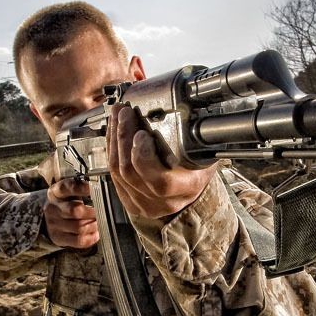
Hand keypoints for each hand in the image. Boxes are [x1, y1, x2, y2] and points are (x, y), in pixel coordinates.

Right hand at [44, 178, 99, 248]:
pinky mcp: (58, 238)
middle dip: (93, 212)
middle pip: (75, 211)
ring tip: (101, 222)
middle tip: (104, 211)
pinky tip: (96, 233)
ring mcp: (54, 224)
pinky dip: (91, 237)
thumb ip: (82, 189)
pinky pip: (78, 240)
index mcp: (56, 192)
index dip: (82, 188)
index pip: (66, 188)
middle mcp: (53, 208)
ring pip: (79, 227)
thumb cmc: (66, 202)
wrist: (48, 217)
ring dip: (94, 225)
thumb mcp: (68, 192)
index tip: (95, 188)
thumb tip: (103, 190)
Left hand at [108, 104, 216, 218]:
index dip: (143, 156)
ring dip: (114, 140)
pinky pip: (113, 177)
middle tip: (124, 113)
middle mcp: (165, 201)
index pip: (160, 181)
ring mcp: (146, 205)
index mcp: (187, 188)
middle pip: (131, 172)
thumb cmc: (201, 167)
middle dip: (123, 137)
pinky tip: (113, 134)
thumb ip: (187, 138)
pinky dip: (111, 151)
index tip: (141, 132)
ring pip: (118, 173)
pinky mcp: (131, 202)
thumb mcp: (203, 151)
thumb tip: (167, 111)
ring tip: (116, 117)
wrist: (195, 189)